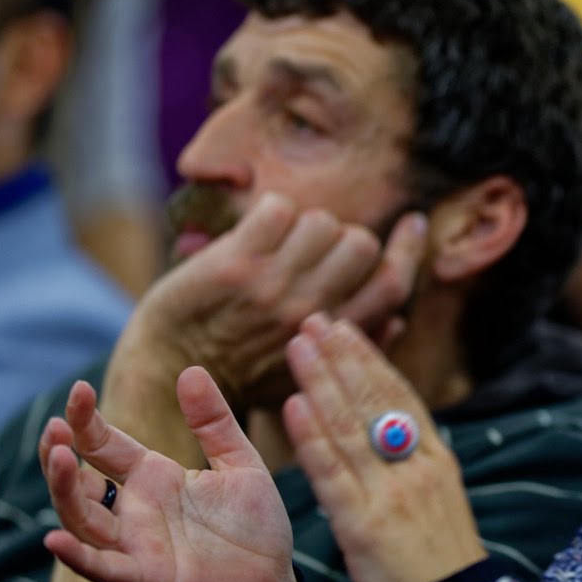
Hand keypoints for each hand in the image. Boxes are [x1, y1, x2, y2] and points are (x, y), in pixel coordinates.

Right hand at [40, 367, 296, 581]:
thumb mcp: (240, 463)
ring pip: (83, 521)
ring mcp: (139, 546)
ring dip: (64, 491)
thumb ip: (215, 422)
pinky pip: (107, 569)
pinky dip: (80, 559)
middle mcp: (137, 512)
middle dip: (60, 454)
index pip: (105, 445)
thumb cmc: (254, 528)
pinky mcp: (153, 578)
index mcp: (154, 479)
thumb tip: (190, 369)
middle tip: (54, 426)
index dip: (86, 420)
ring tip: (59, 457)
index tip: (80, 390)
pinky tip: (54, 541)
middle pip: (78, 484)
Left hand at [120, 193, 426, 407]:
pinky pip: (277, 209)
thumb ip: (355, 347)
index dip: (410, 249)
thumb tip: (399, 320)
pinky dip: (270, 213)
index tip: (413, 223)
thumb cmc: (241, 371)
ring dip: (303, 224)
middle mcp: (307, 314)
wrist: (169, 371)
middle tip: (313, 251)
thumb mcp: (307, 372)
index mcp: (331, 340)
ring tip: (279, 244)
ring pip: (321, 221)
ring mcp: (271, 288)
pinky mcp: (233, 265)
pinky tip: (254, 234)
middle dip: (341, 238)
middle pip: (361, 244)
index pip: (393, 285)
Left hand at [282, 315, 487, 581]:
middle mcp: (415, 469)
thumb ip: (413, 465)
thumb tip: (387, 431)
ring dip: (321, 382)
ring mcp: (390, 494)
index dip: (369, 360)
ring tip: (298, 346)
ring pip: (349, 427)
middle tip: (314, 321)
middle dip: (341, 358)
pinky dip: (312, 438)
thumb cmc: (441, 564)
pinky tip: (294, 406)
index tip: (345, 329)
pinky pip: (333, 474)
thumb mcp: (438, 503)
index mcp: (436, 461)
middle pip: (373, 402)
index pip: (399, 397)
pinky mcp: (364, 524)